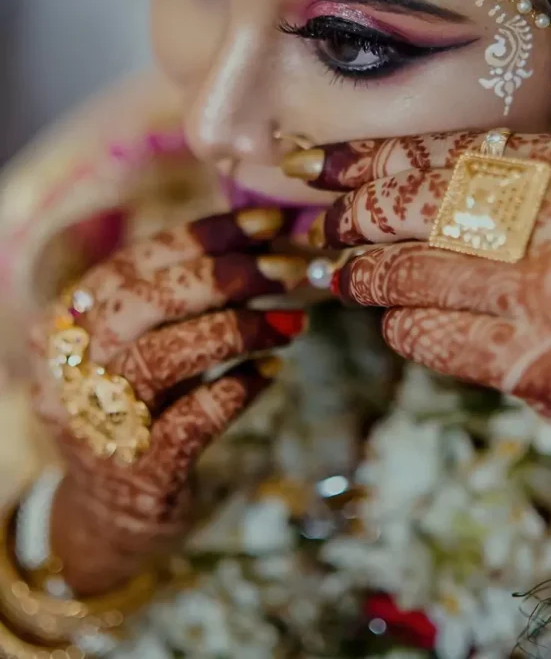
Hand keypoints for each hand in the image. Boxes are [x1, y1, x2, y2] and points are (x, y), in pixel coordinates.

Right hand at [30, 208, 307, 594]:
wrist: (109, 520)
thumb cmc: (139, 410)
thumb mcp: (135, 349)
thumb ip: (176, 300)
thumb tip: (265, 243)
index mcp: (66, 325)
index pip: (135, 262)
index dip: (205, 237)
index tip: (268, 223)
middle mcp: (71, 370)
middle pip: (143, 303)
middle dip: (224, 277)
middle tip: (289, 269)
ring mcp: (100, 424)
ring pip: (164, 357)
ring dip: (238, 330)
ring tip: (291, 320)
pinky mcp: (139, 473)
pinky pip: (193, 420)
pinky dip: (239, 389)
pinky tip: (272, 371)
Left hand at [290, 132, 550, 480]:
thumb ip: (500, 187)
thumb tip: (381, 181)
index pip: (447, 149)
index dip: (369, 157)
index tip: (316, 165)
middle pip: (417, 204)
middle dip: (354, 216)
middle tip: (324, 228)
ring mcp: (547, 291)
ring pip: (409, 272)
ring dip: (363, 278)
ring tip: (347, 279)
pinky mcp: (532, 361)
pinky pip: (426, 333)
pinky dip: (399, 327)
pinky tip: (401, 324)